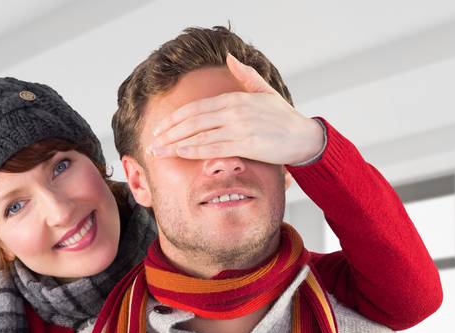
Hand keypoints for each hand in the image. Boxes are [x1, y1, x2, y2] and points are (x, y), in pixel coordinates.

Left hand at [147, 53, 324, 165]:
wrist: (303, 136)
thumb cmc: (283, 117)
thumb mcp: (264, 90)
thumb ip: (245, 75)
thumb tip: (230, 57)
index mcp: (234, 98)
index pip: (196, 107)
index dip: (174, 118)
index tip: (159, 127)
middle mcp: (233, 111)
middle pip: (192, 121)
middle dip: (168, 132)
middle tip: (151, 142)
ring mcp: (239, 128)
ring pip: (199, 135)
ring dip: (175, 144)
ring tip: (157, 151)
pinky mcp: (246, 145)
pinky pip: (214, 147)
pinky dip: (194, 150)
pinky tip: (179, 153)